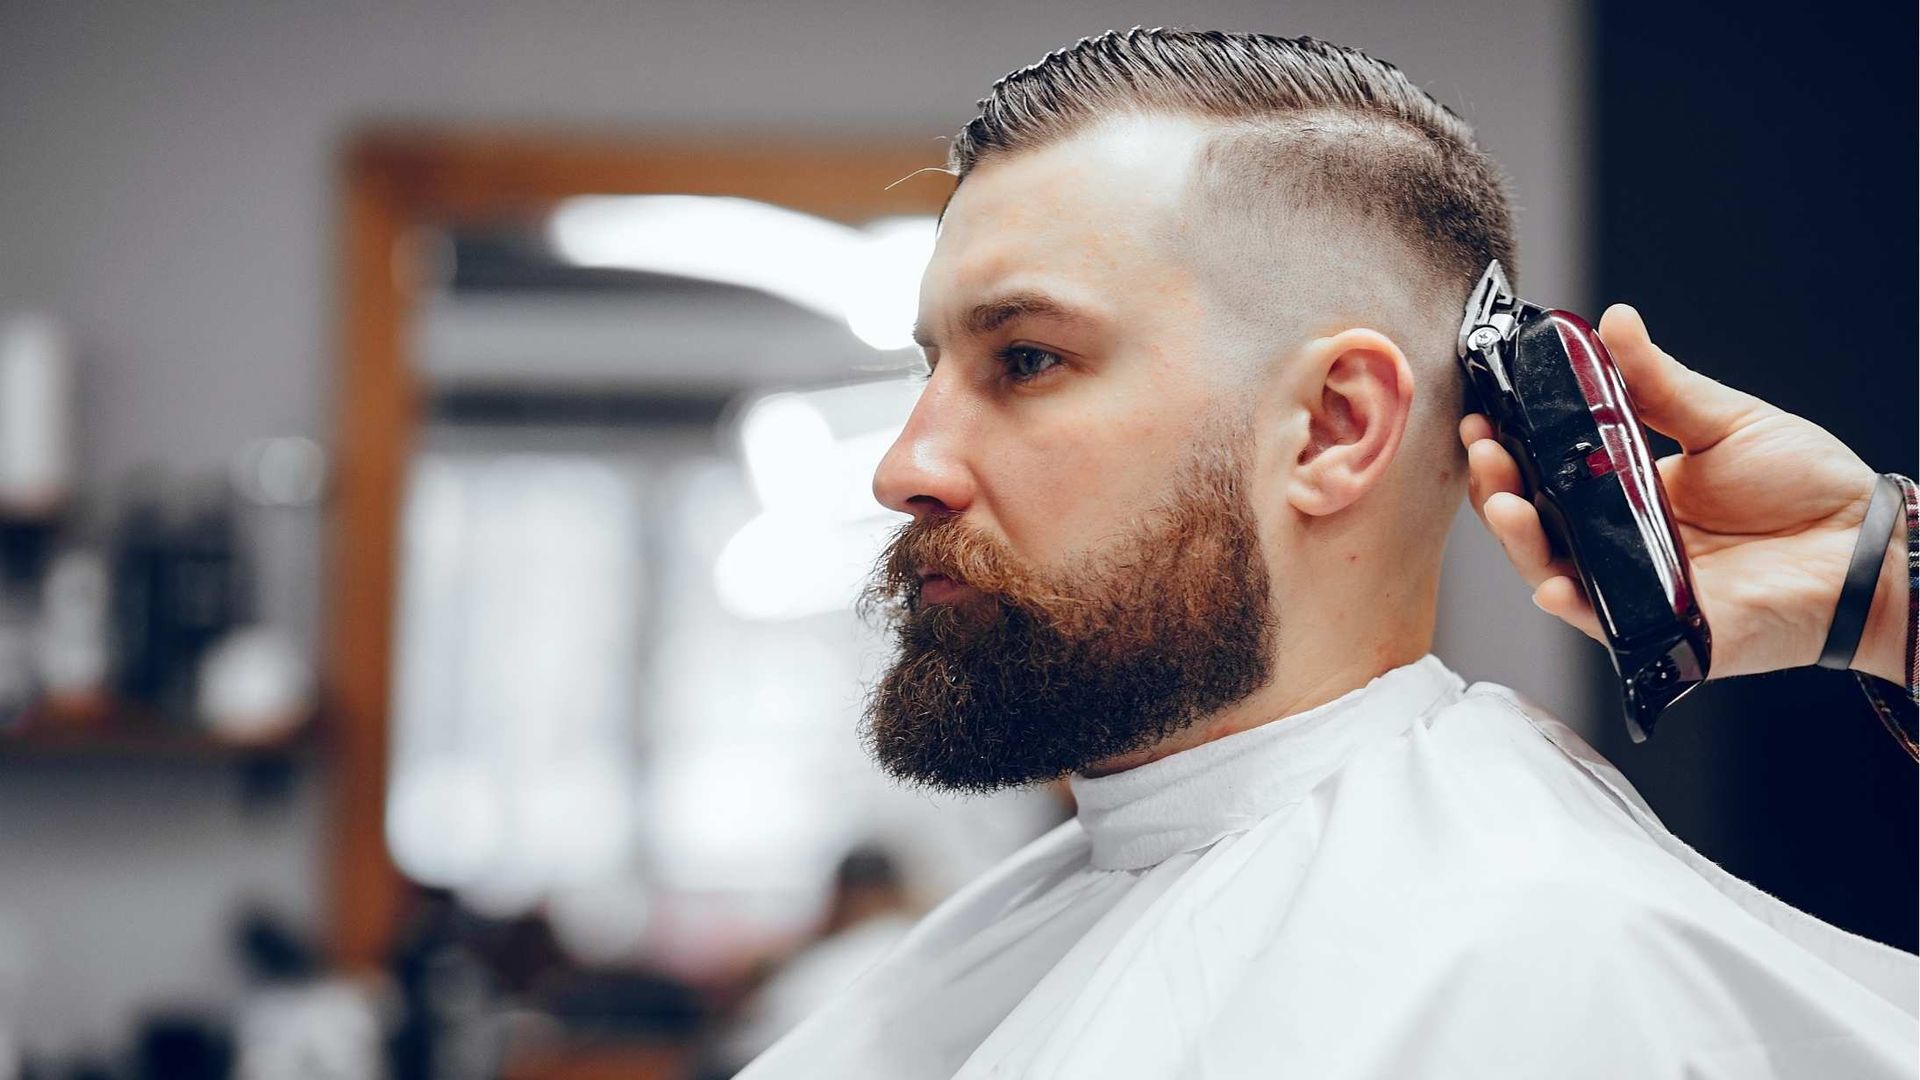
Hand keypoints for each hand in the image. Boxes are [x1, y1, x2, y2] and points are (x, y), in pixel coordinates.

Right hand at [1460, 303, 1908, 683]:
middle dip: (1496, 485)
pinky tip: (1551, 580)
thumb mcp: (1725, 421)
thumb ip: (1659, 383)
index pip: (1546, 471)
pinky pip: (1602, 622)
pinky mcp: (1662, 629)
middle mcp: (1620, 542)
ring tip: (1503, 499)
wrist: (1867, 547)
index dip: (1508, 446)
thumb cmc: (1809, 489)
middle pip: (1535, 521)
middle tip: (1485, 447)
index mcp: (1628, 493)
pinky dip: (1571, 603)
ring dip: (1517, 538)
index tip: (1485, 413)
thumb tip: (1615, 322)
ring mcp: (1636, 587)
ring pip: (1552, 570)